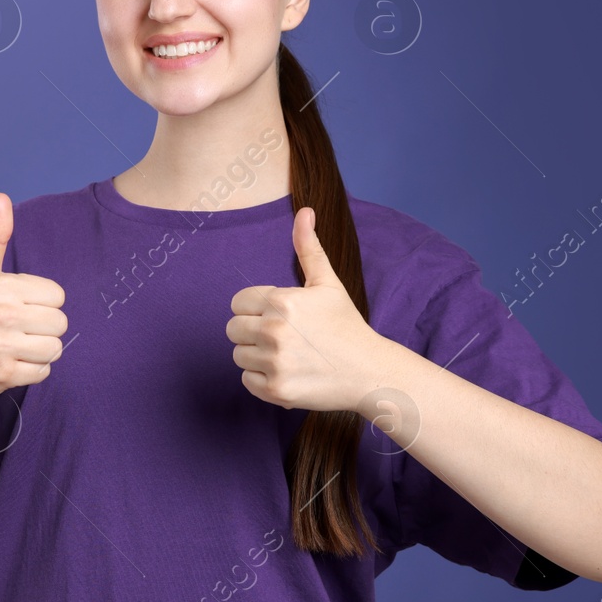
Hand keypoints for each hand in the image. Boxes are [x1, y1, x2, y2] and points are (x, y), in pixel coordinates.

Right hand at [0, 192, 67, 394]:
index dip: (43, 301)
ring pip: (55, 349)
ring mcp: (1, 348)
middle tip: (20, 327)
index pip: (57, 295)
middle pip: (61, 323)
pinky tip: (11, 360)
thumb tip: (1, 196)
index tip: (22, 305)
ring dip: (41, 349)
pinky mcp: (1, 375)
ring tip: (18, 343)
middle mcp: (2, 316)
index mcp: (1, 287)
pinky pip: (43, 372)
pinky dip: (32, 369)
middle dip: (45, 326)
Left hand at [226, 206, 394, 413]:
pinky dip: (262, 378)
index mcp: (282, 301)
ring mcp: (274, 362)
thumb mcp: (328, 283)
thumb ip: (308, 248)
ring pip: (238, 355)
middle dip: (251, 331)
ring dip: (256, 356)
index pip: (238, 302)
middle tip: (281, 337)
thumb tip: (304, 211)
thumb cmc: (346, 325)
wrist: (369, 372)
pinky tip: (288, 372)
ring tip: (287, 355)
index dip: (255, 308)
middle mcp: (274, 331)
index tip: (279, 316)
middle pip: (232, 328)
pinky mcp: (275, 390)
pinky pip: (246, 380)